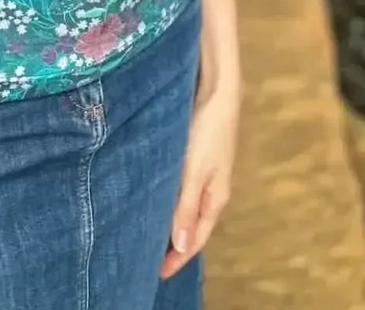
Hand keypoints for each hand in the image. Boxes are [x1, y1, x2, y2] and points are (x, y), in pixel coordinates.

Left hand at [159, 80, 240, 280]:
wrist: (217, 90)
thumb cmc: (208, 130)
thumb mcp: (195, 171)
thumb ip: (186, 207)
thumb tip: (180, 246)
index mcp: (215, 199)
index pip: (194, 239)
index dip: (177, 258)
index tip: (156, 274)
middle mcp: (210, 190)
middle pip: (190, 226)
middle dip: (172, 245)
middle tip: (146, 258)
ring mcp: (203, 174)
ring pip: (185, 207)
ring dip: (169, 222)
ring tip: (147, 233)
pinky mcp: (195, 159)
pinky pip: (181, 189)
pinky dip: (169, 201)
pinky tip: (154, 198)